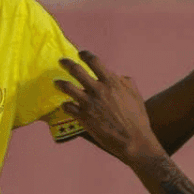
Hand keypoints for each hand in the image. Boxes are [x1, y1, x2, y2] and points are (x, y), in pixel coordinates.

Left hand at [56, 50, 161, 164]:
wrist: (133, 140)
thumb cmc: (137, 118)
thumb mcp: (135, 94)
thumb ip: (124, 81)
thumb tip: (116, 75)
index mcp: (111, 82)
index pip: (94, 61)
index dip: (85, 55)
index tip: (80, 53)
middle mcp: (98, 90)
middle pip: (76, 70)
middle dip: (66, 63)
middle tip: (61, 61)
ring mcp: (89, 103)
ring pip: (67, 87)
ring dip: (60, 83)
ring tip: (56, 82)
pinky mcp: (83, 118)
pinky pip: (68, 107)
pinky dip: (65, 105)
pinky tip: (65, 105)